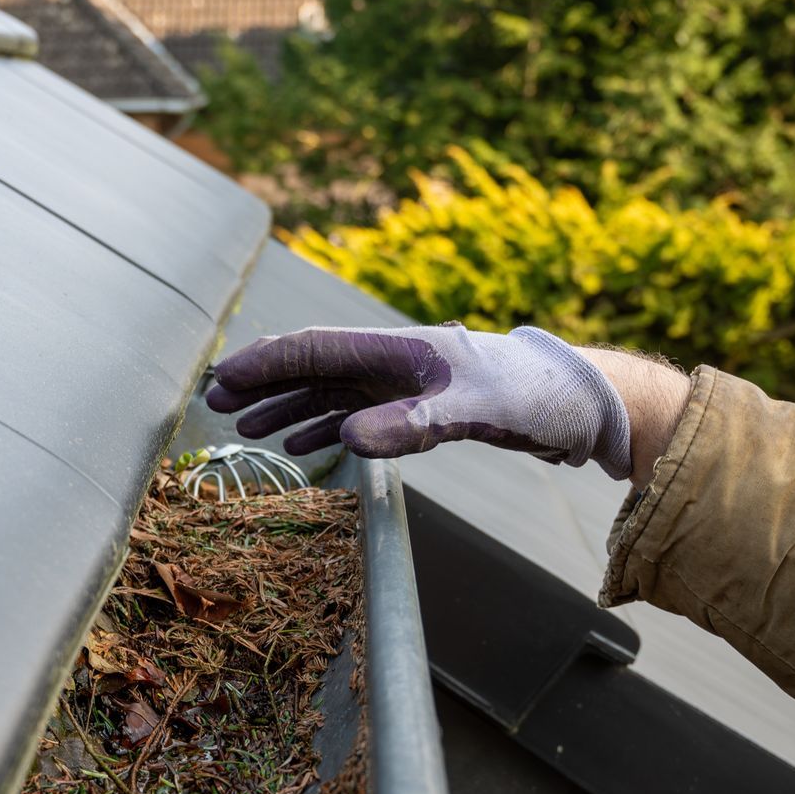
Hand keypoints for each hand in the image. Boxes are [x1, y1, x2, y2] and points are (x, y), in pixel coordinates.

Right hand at [205, 324, 635, 478]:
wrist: (579, 402)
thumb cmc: (533, 395)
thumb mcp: (475, 411)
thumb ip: (412, 424)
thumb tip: (346, 440)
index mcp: (398, 348)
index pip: (314, 349)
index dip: (264, 364)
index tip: (223, 381)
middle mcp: (393, 360)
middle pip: (311, 367)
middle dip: (263, 384)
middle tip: (216, 406)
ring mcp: (403, 382)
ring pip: (329, 390)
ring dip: (288, 407)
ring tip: (246, 427)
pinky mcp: (418, 407)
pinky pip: (356, 413)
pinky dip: (323, 426)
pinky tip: (302, 446)